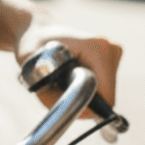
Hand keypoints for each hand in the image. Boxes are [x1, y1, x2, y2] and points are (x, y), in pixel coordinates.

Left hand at [0, 0, 122, 115]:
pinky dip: (85, 84)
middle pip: (105, 94)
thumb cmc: (32, 47)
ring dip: (82, 91)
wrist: (36, 29)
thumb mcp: (31, 72)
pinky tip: (69, 72)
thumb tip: (85, 115)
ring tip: (61, 76)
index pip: (106, 96)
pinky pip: (102, 84)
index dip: (86, 106)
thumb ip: (52, 98)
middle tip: (56, 85)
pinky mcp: (112, 56)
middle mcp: (110, 49)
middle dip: (82, 98)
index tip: (63, 99)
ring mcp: (113, 52)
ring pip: (103, 91)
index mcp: (97, 49)